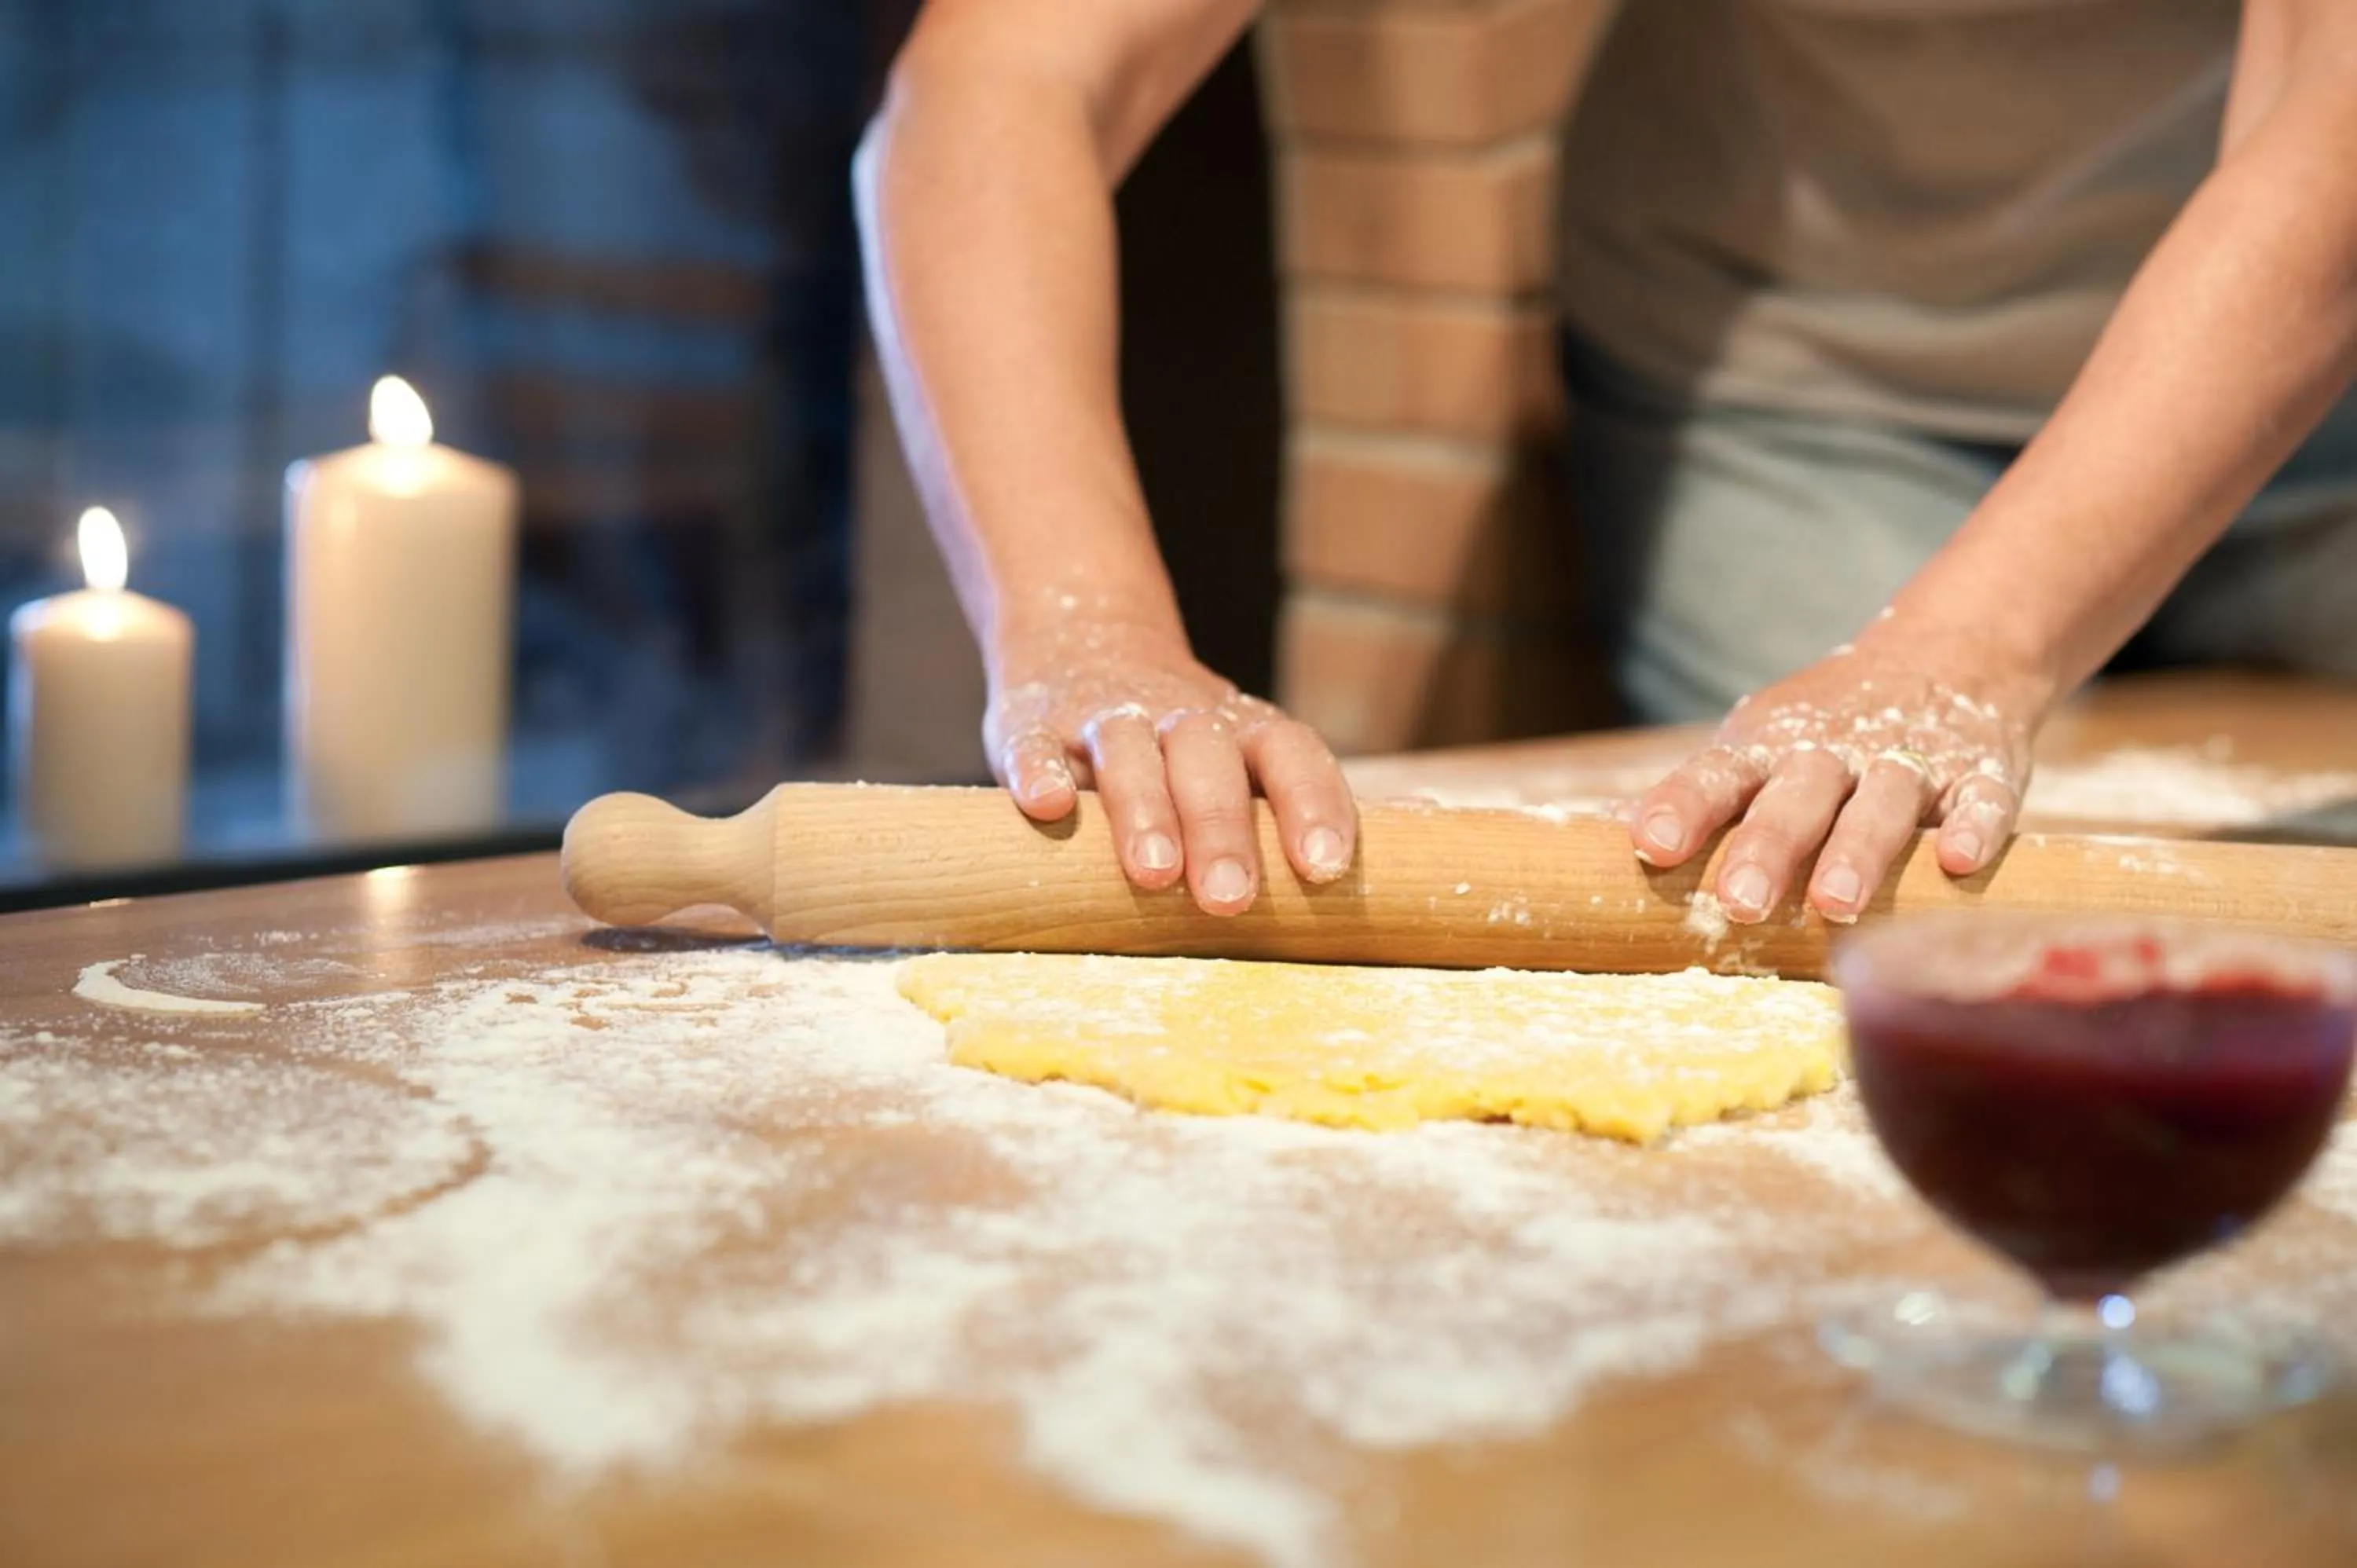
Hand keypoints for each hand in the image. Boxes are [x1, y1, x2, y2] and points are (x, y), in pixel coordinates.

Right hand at [986, 625, 1356, 914]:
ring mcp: (1104, 717)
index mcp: (1241, 730)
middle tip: (1229, 898)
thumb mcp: (1232, 766)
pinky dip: (1042, 771)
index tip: (1323, 867)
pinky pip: (1036, 743)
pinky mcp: (1033, 725)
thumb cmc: (1177, 752)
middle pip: (1208, 755)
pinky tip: (1048, 807)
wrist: (1080, 646)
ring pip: (1128, 748)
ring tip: (1153, 873)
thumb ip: (1271, 825)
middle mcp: (1178, 716)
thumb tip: (1339, 917)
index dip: (1311, 802)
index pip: (1289, 751)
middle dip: (1221, 826)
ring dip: (1145, 807)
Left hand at [1629, 638, 2050, 923]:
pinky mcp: (1980, 771)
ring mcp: (1909, 759)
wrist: (1950, 652)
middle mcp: (1833, 750)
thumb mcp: (1762, 746)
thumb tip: (1612, 841)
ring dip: (1859, 851)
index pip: (1717, 777)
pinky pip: (1979, 802)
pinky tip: (1957, 862)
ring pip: (1882, 804)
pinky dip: (1973, 828)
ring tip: (1834, 903)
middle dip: (1767, 848)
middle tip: (1740, 903)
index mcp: (1769, 746)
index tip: (1649, 846)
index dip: (1683, 808)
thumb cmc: (1825, 730)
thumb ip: (1707, 797)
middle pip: (1796, 799)